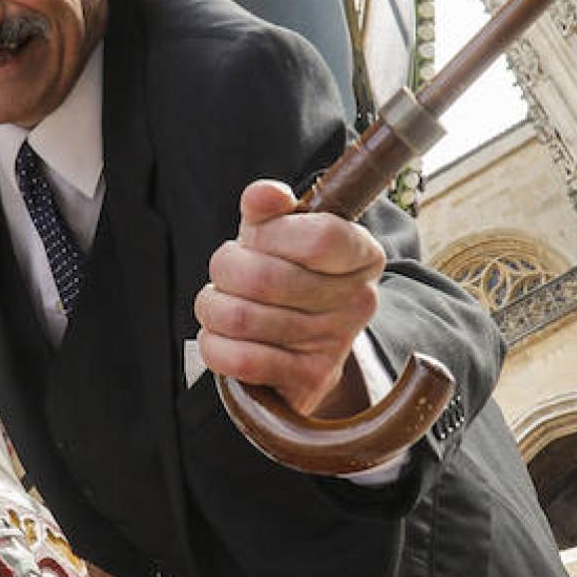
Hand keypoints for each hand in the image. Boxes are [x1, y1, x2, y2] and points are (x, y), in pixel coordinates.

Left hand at [194, 180, 384, 417]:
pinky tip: (224, 337)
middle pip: (265, 278)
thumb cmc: (288, 277)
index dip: (270, 234)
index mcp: (362, 254)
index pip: (318, 237)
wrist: (303, 351)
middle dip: (225, 269)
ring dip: (214, 307)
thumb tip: (264, 195)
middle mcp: (358, 300)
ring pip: (241, 318)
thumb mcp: (280, 235)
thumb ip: (270, 210)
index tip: (254, 237)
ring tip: (221, 304)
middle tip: (227, 273)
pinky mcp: (308, 381)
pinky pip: (240, 360)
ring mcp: (335, 344)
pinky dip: (216, 345)